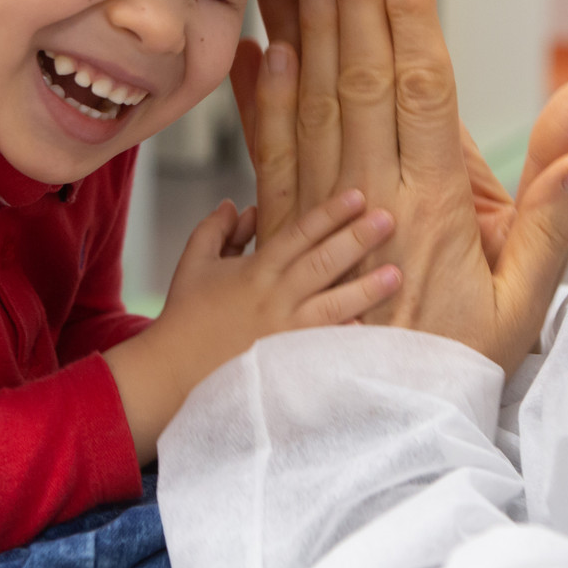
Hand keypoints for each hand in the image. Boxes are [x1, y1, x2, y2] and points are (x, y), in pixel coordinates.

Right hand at [101, 188, 401, 461]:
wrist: (172, 372)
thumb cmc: (184, 317)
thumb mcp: (193, 262)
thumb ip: (217, 229)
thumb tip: (242, 205)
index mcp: (254, 270)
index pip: (299, 234)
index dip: (329, 213)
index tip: (357, 195)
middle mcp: (273, 297)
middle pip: (322, 262)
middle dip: (356, 238)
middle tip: (389, 218)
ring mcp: (282, 332)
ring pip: (332, 305)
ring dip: (365, 289)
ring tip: (395, 274)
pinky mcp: (286, 363)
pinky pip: (323, 347)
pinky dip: (345, 337)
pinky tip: (368, 328)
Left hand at [231, 0, 567, 372]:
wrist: (369, 431)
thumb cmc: (453, 364)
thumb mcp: (522, 301)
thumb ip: (553, 212)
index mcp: (433, 202)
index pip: (421, 91)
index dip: (408, 19)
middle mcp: (371, 195)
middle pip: (358, 77)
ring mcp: (319, 211)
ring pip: (309, 100)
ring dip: (301, 24)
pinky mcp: (283, 232)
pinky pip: (269, 153)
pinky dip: (260, 97)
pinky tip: (256, 47)